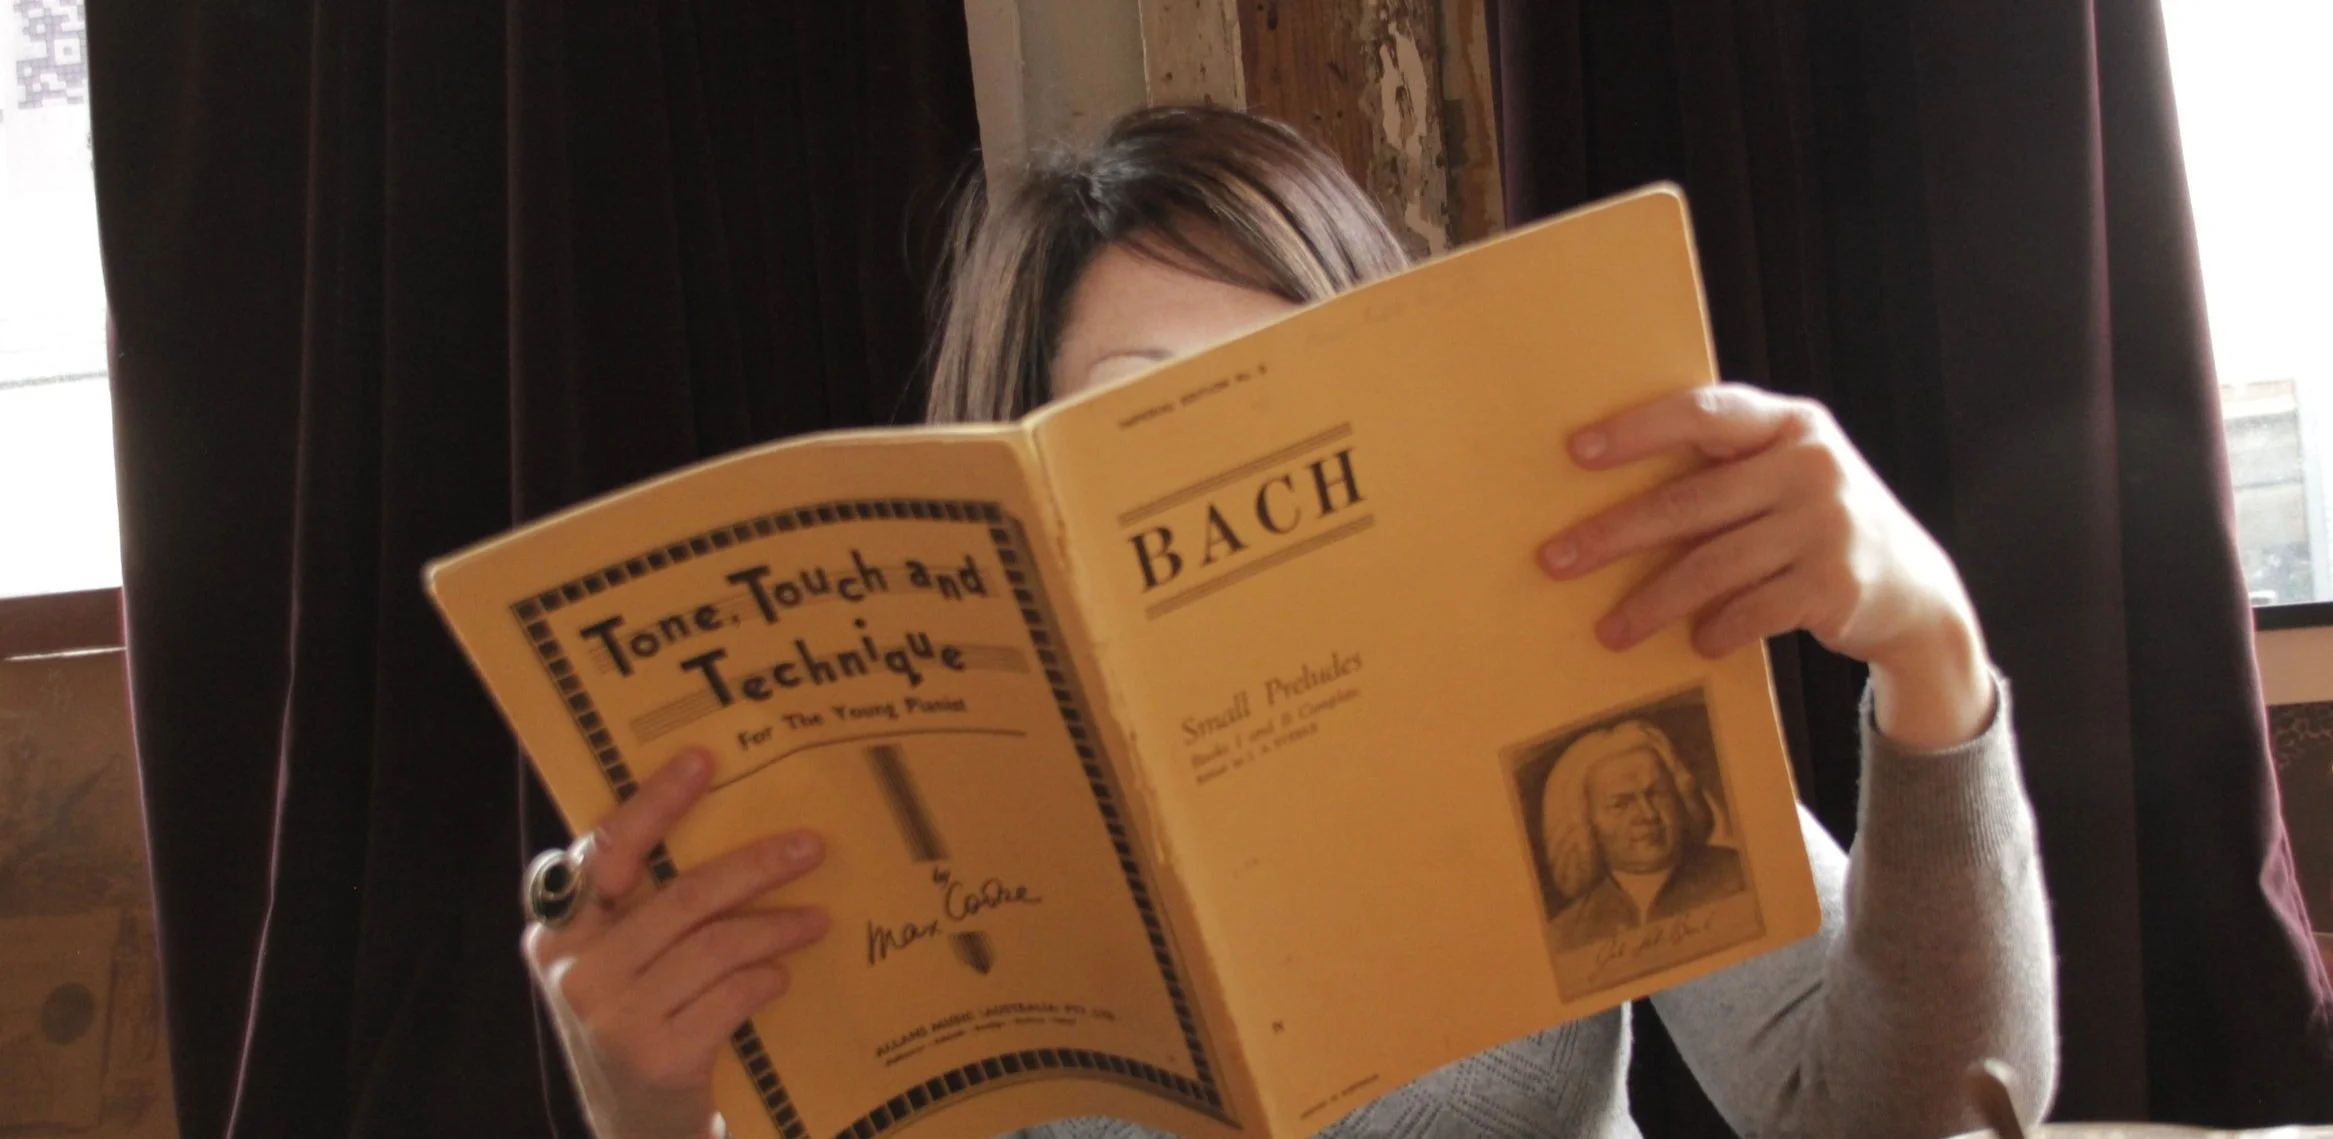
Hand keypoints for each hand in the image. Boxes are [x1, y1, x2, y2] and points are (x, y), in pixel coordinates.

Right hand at [524, 751, 829, 1138]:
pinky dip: (766, 979)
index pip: (607, 850)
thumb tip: (723, 825)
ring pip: (717, 944)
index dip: (655, 802)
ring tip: (815, 919)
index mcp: (557, 931)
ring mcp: (614, 1017)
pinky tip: (781, 976)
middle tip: (810, 847)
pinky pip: (732, 994)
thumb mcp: (616, 963)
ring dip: (777, 927)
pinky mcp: (659, 1057)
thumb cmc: (635, 1022)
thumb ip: (640, 908)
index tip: (704, 760)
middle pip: (684, 896)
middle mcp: (576, 970)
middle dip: (757, 866)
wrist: (633, 1129)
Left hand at [1538, 383, 1995, 749]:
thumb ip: (1727, 468)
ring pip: (1714, 565)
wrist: (1916, 590)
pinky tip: (1695, 642)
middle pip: (1690, 502)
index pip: (1703, 413)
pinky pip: (1753, 609)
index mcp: (1790, 423)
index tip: (1576, 452)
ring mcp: (1828, 525)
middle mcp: (1812, 465)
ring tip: (1610, 631)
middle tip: (1556, 560)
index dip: (1638, 430)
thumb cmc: (1818, 526)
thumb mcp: (1787, 476)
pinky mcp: (1836, 584)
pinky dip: (1716, 628)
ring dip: (1652, 603)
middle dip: (1614, 535)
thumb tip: (1607, 491)